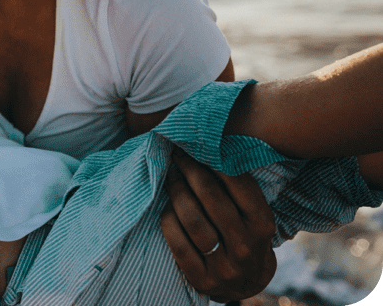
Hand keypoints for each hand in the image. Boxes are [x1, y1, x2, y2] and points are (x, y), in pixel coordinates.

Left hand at [160, 148, 276, 302]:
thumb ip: (237, 188)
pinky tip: (166, 206)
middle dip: (191, 171)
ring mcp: (224, 267)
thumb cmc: (244, 235)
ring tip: (170, 176)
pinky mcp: (202, 279)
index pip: (239, 185)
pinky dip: (169, 219)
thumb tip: (209, 146)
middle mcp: (246, 246)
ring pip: (192, 220)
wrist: (246, 284)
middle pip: (211, 198)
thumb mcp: (252, 214)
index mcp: (263, 224)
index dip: (213, 161)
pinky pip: (177, 243)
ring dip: (177, 192)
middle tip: (177, 156)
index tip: (195, 147)